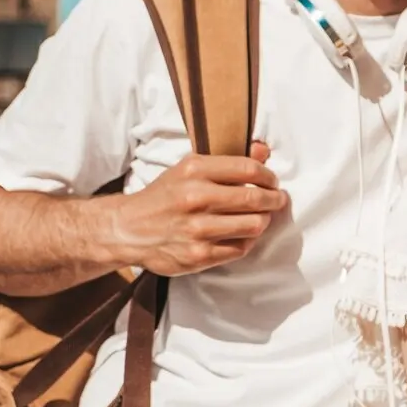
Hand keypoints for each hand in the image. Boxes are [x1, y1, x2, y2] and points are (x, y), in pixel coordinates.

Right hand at [110, 140, 285, 275]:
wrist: (128, 229)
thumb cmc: (165, 196)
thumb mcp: (189, 169)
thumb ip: (228, 161)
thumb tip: (263, 151)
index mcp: (194, 170)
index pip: (249, 169)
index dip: (269, 176)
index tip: (272, 182)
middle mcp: (195, 198)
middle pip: (255, 198)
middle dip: (274, 199)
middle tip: (278, 200)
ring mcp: (197, 229)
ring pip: (253, 225)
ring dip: (263, 221)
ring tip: (261, 217)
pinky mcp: (198, 255)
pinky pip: (240, 248)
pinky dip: (247, 241)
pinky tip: (242, 234)